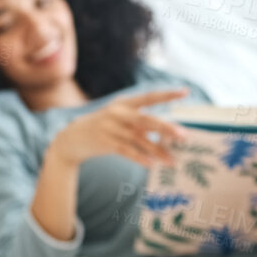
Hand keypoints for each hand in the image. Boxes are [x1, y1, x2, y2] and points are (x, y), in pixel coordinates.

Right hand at [47, 87, 192, 170]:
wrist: (71, 139)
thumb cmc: (102, 128)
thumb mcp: (118, 118)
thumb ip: (139, 123)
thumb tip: (166, 134)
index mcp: (124, 103)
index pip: (149, 97)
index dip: (167, 95)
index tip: (185, 92)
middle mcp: (118, 113)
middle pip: (146, 119)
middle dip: (166, 128)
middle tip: (183, 136)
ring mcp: (111, 128)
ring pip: (139, 139)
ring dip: (157, 151)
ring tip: (172, 161)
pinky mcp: (105, 143)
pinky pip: (127, 151)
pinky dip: (140, 158)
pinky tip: (151, 164)